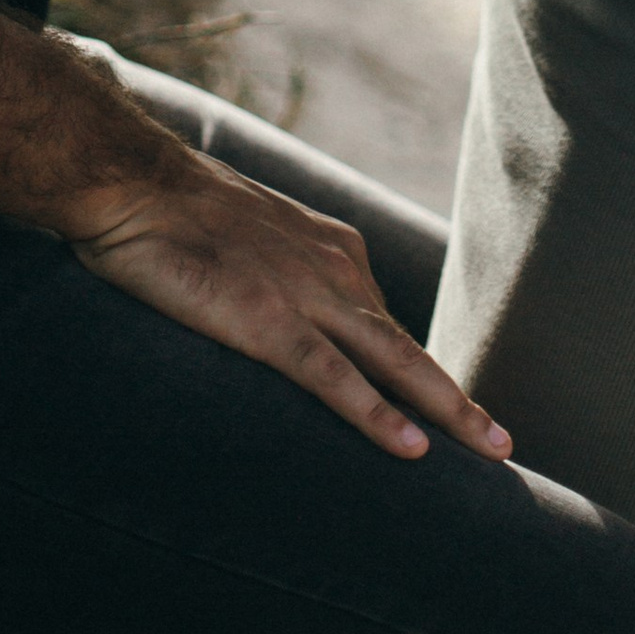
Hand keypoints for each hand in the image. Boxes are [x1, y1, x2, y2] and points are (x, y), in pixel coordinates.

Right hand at [67, 145, 512, 463]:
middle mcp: (334, 271)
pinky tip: (410, 448)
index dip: (416, 377)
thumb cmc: (175, 212)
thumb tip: (292, 322)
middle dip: (458, 401)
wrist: (132, 182)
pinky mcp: (268, 322)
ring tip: (488, 452)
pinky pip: (333, 379)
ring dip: (447, 411)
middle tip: (502, 445)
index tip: (446, 417)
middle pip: (407, 349)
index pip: (385, 325)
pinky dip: (376, 414)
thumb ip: (282, 276)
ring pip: (392, 363)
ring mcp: (305, 297)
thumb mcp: (249, 240)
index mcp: (332, 250)